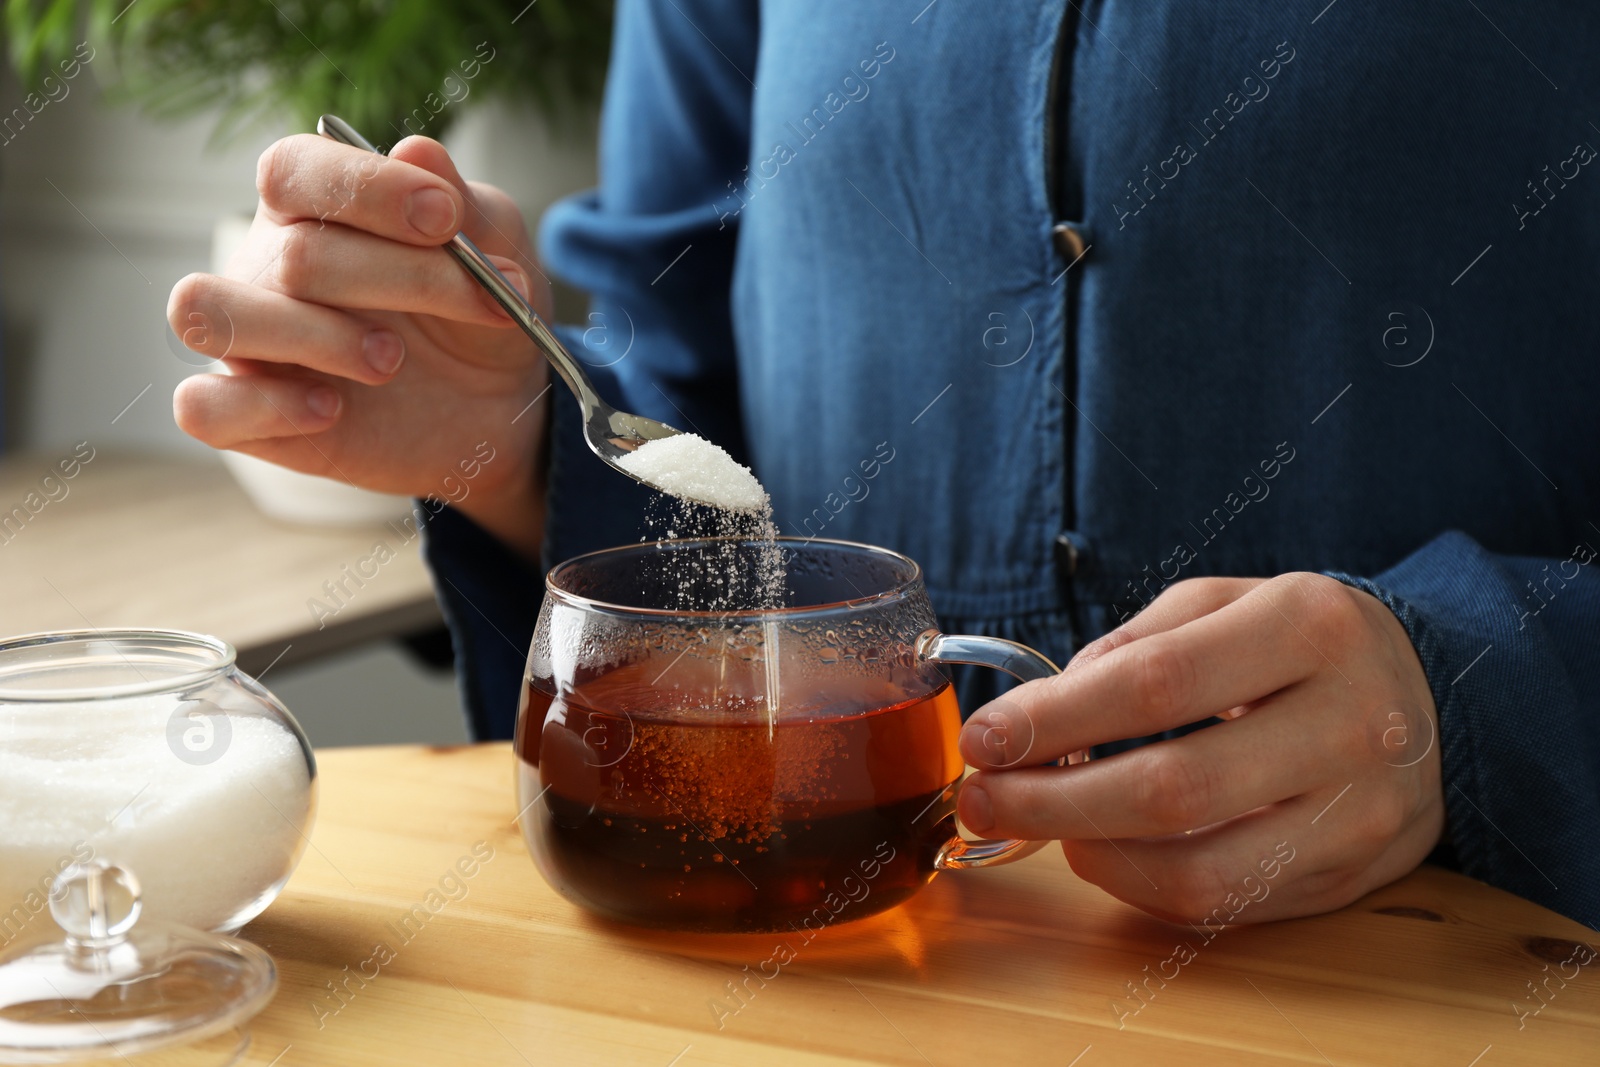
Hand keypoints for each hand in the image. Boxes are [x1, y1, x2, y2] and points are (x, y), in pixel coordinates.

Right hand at [168, 134, 551, 556]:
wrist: (496, 408)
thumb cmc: (478, 313)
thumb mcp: (497, 255)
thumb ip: (467, 209)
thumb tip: (417, 151)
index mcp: (313, 207)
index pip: (293, 169)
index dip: (365, 186)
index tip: (446, 217)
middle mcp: (265, 266)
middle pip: (294, 254)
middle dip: (403, 279)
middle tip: (481, 303)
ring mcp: (250, 343)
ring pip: (206, 313)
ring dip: (312, 336)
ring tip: (390, 359)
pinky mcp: (251, 416)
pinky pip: (204, 408)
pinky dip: (263, 407)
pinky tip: (331, 409)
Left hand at [956, 573, 1444, 923]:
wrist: (1434, 693)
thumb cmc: (1300, 641)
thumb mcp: (1225, 601)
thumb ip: (1134, 645)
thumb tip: (1040, 716)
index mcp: (1309, 627)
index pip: (1159, 685)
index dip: (1056, 719)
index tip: (985, 737)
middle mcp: (1348, 723)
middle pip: (1174, 790)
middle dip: (1052, 803)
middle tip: (982, 798)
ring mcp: (1359, 813)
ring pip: (1200, 872)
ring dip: (1090, 857)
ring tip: (1037, 825)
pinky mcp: (1352, 877)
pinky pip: (1225, 905)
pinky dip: (1141, 884)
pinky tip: (1100, 848)